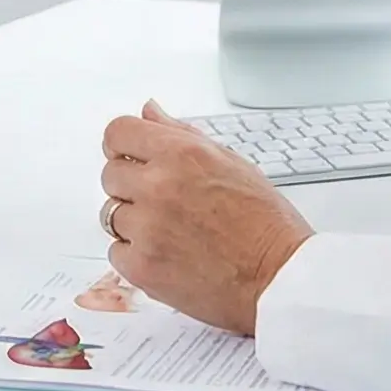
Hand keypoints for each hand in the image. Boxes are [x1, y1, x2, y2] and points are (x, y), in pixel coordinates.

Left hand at [100, 102, 313, 334]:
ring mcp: (147, 228)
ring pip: (111, 214)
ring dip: (134, 221)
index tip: (129, 157)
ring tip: (172, 231)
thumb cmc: (265, 223)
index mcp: (181, 154)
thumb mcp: (231, 162)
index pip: (118, 133)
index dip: (122, 146)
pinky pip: (116, 251)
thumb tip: (149, 111)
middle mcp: (159, 186)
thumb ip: (181, 135)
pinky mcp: (142, 266)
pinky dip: (136, 254)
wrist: (280, 279)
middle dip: (132, 186)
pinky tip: (168, 255)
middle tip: (165, 203)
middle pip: (110, 174)